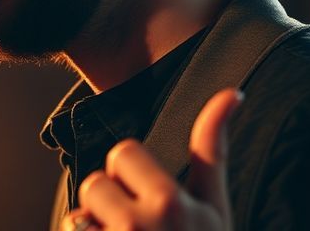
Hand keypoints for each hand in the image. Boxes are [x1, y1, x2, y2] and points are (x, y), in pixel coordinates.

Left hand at [61, 88, 242, 230]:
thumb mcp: (214, 205)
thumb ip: (212, 148)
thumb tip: (233, 91)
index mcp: (169, 202)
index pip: (122, 153)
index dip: (134, 173)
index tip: (153, 198)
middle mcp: (138, 226)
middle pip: (94, 183)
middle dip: (109, 202)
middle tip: (139, 230)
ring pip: (77, 218)